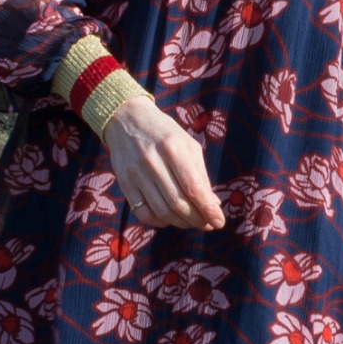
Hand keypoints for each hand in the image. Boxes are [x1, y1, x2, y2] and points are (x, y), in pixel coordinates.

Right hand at [102, 97, 222, 229]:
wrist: (126, 119)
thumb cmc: (164, 133)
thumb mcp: (187, 144)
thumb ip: (201, 174)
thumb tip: (213, 204)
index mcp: (173, 148)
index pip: (193, 187)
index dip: (208, 209)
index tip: (219, 222)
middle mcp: (153, 161)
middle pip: (178, 203)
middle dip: (197, 219)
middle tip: (207, 224)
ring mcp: (136, 173)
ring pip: (162, 212)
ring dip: (181, 223)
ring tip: (191, 221)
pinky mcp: (124, 183)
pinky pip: (143, 213)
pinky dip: (160, 222)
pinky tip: (169, 218)